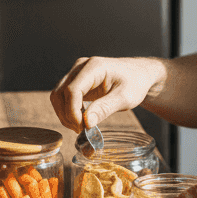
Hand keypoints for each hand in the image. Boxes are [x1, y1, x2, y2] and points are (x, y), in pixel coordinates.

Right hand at [49, 56, 166, 132]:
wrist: (138, 74)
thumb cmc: (135, 83)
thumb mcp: (125, 98)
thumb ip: (105, 108)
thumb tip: (87, 122)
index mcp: (94, 67)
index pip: (72, 90)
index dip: (73, 111)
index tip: (82, 128)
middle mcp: (81, 67)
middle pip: (60, 93)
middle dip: (67, 115)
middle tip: (81, 130)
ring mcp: (76, 73)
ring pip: (57, 95)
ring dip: (64, 114)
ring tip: (81, 127)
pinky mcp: (76, 81)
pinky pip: (63, 97)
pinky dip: (67, 111)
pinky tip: (81, 120)